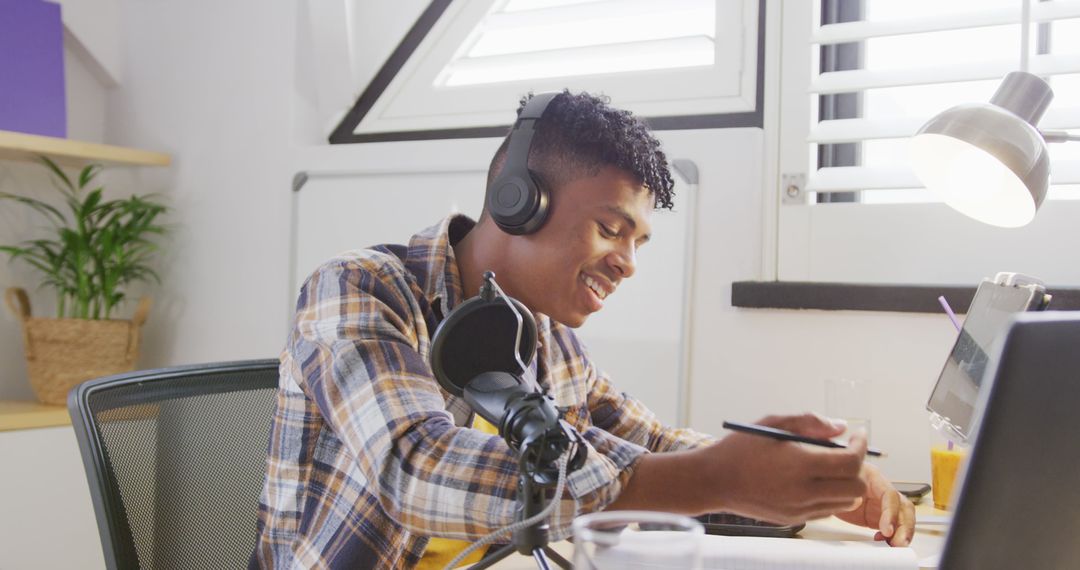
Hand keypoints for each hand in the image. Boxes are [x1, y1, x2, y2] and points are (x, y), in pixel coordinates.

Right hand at [705, 413, 867, 524]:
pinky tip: (815, 480)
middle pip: (856, 486)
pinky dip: (832, 495)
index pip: (851, 462)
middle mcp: (803, 491)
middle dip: (859, 467)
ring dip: (847, 482)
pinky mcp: (794, 519)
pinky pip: (828, 510)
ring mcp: (800, 509)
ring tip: (831, 466)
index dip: (861, 446)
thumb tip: (840, 427)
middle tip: (847, 451)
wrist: (714, 481)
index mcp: (799, 465)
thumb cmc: (740, 448)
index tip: (858, 435)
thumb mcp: (772, 424)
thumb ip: (809, 422)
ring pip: (846, 501)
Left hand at [834, 463, 915, 546]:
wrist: (826, 487)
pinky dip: (893, 537)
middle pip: (904, 507)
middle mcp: (882, 490)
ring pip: (903, 517)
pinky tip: (883, 542)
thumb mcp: (835, 487)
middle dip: (905, 526)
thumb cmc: (832, 481)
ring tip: (895, 545)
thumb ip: (846, 494)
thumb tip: (857, 502)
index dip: (891, 513)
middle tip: (898, 543)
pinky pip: (893, 528)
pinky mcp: (879, 518)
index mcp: (873, 477)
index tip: (887, 530)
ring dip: (903, 533)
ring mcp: (883, 505)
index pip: (890, 494)